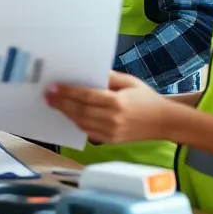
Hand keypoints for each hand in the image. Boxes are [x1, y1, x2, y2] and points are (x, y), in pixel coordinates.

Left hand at [44, 71, 175, 144]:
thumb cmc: (146, 98)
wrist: (164, 122)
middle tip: (47, 96)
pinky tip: (69, 114)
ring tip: (54, 104)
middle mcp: (112, 119)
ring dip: (66, 113)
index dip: (67, 92)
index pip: (85, 96)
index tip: (53, 87)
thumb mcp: (129, 82)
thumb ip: (108, 77)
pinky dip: (77, 123)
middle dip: (61, 103)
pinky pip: (88, 132)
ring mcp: (111, 132)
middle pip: (79, 111)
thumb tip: (87, 73)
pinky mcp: (111, 141)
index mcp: (116, 102)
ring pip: (81, 123)